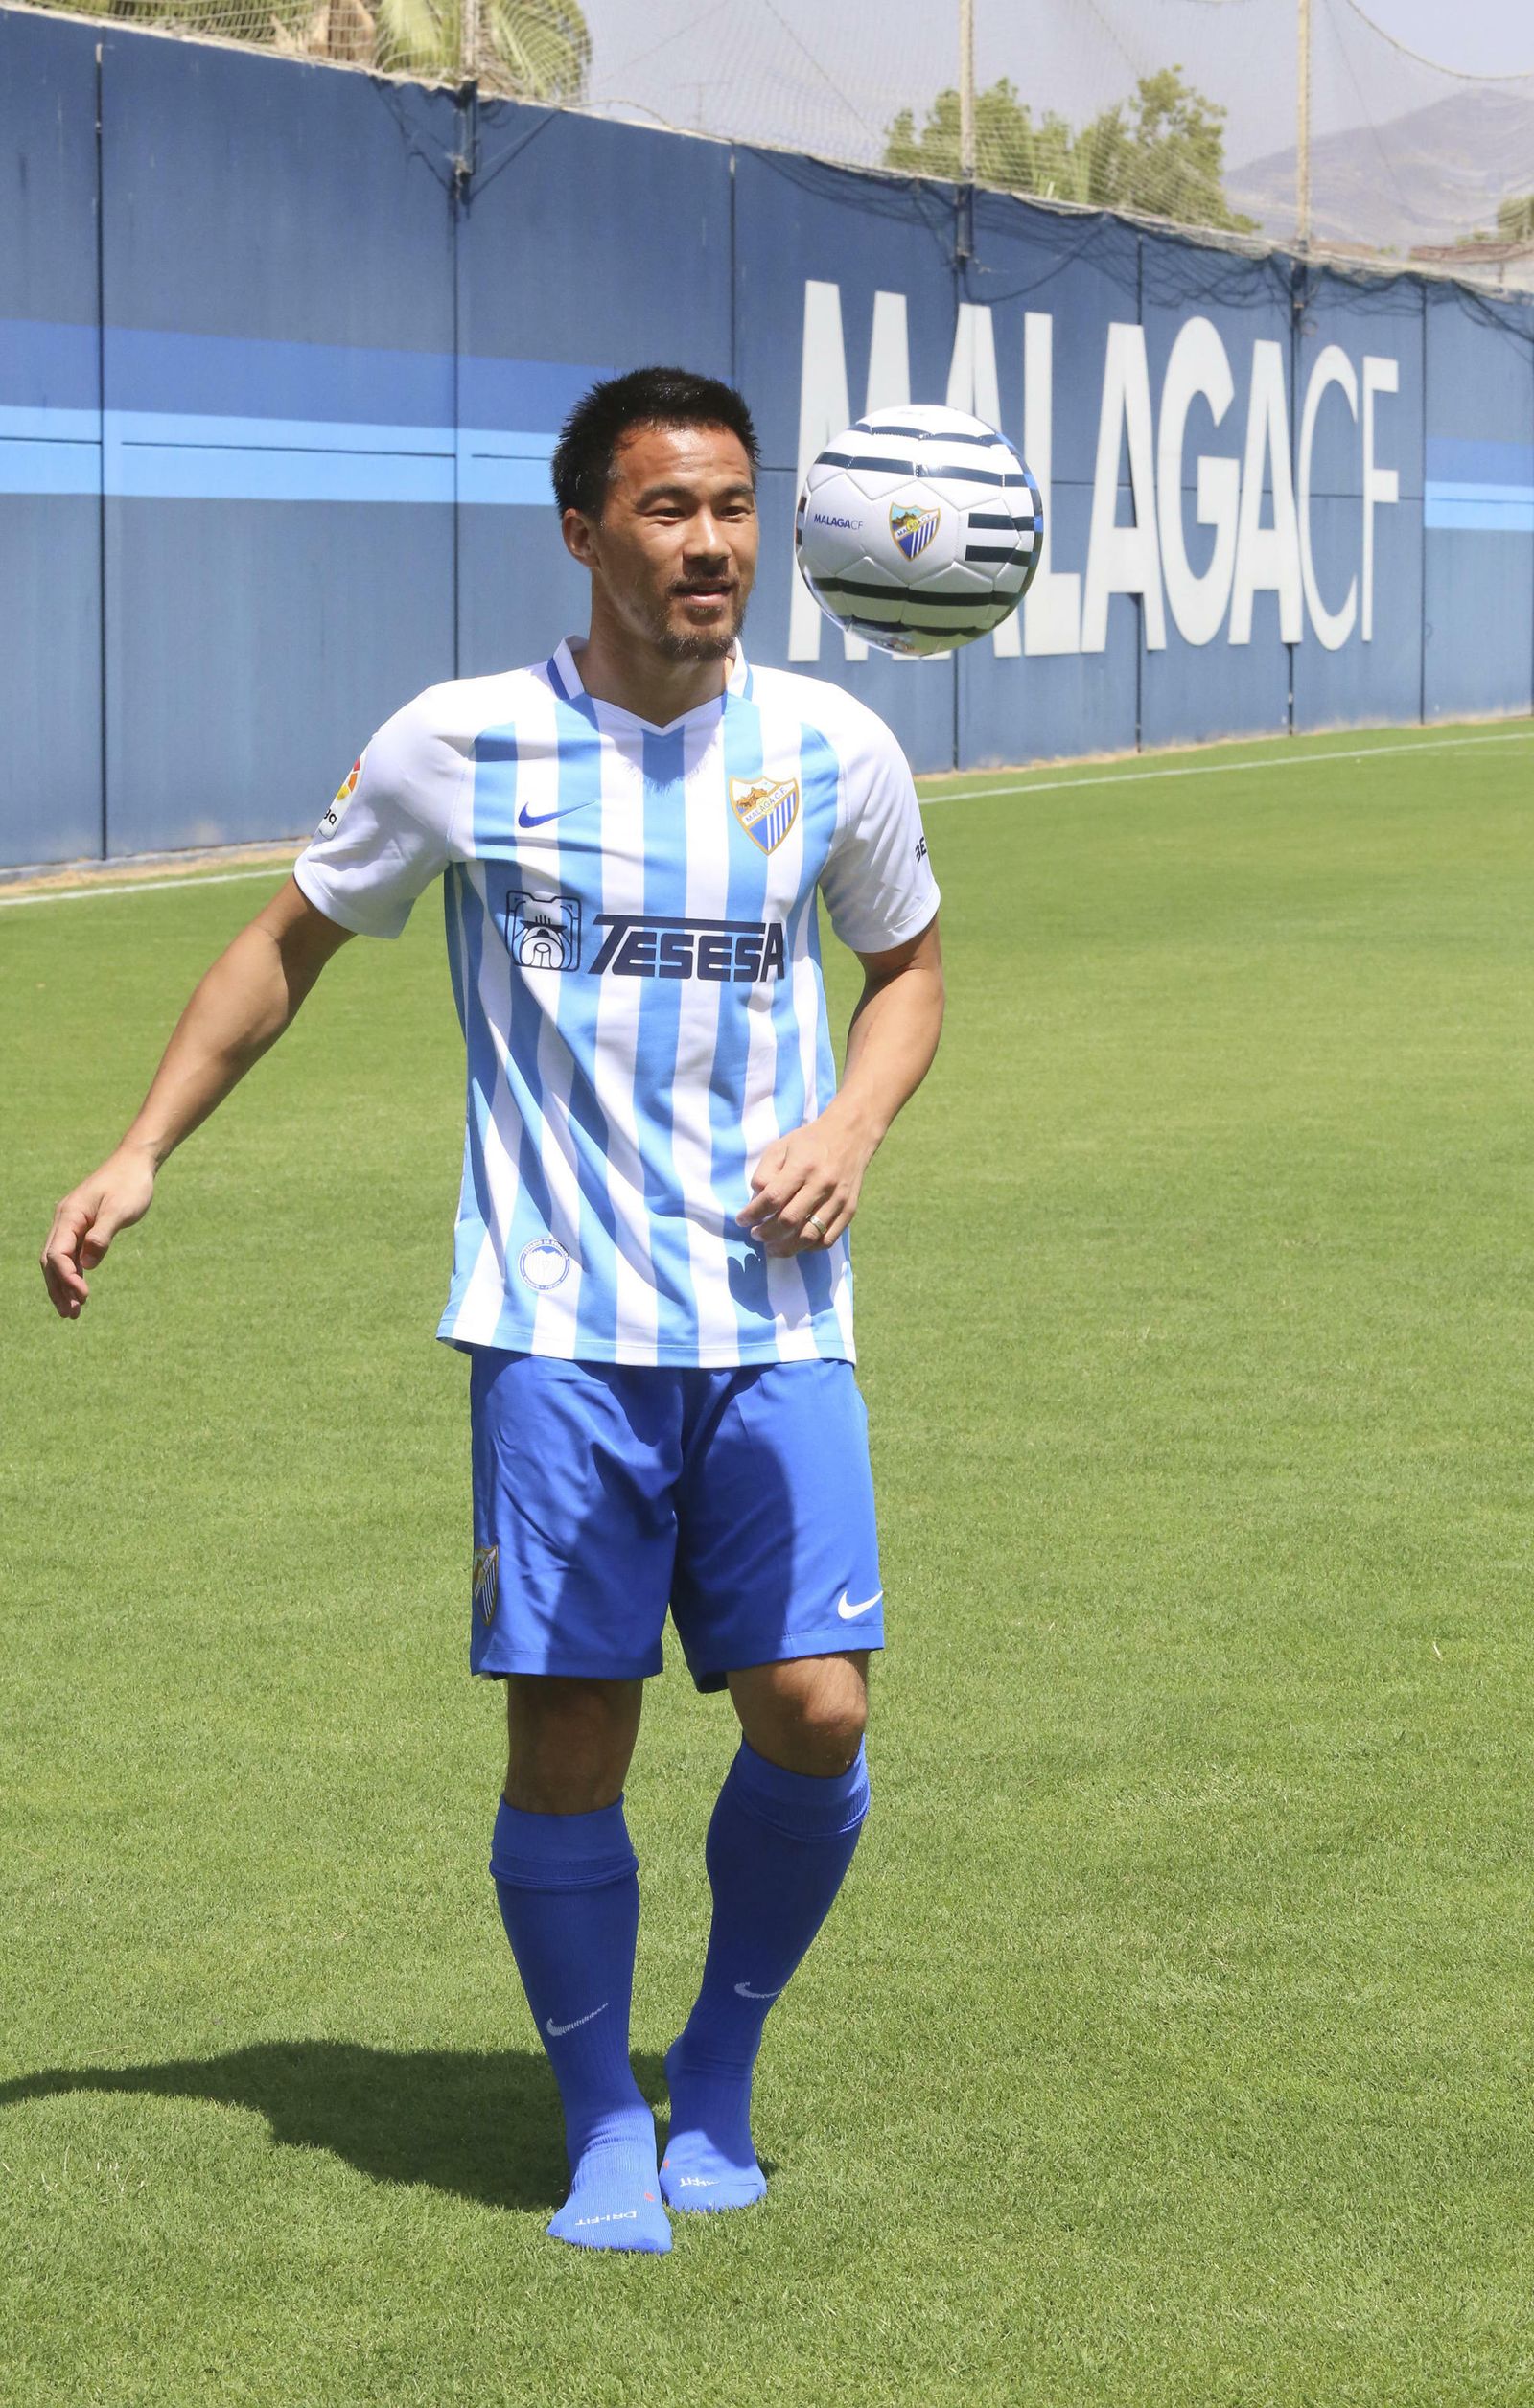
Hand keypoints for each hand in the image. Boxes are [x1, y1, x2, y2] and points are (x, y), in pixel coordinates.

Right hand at [40, 1146, 156, 1319]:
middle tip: (72, 1315)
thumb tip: (87, 1264)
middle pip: (52, 1261)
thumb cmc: (130, 1184)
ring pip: (59, 1261)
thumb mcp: (120, 1210)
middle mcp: (64, 1220)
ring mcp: (71, 1224)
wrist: (135, 1164)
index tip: (84, 1296)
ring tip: (72, 1313)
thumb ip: (102, 1236)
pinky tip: (78, 1292)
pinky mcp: (82, 1227)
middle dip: (59, 1289)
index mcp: (69, 1215)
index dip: (67, 1277)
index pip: (57, 1253)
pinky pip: (70, 1255)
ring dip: (64, 1286)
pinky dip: (73, 1274)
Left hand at [736, 1114, 873, 1257]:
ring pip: (809, 1235)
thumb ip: (765, 1172)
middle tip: (755, 1235)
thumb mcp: (780, 1147)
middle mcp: (822, 1184)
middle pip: (790, 1220)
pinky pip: (828, 1239)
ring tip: (772, 1247)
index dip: (753, 1213)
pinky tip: (796, 1243)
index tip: (742, 1220)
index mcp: (803, 1166)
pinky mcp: (849, 1210)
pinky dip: (809, 1247)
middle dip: (767, 1234)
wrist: (850, 1135)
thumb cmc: (809, 1142)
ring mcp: (838, 1199)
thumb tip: (756, 1201)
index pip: (773, 1198)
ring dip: (786, 1247)